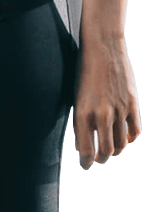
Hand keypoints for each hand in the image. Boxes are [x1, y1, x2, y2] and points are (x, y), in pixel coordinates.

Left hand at [73, 39, 141, 168]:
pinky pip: (134, 131)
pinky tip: (125, 138)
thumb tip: (86, 140)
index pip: (86, 149)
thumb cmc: (84, 68)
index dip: (86, 161)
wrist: (102, 46)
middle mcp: (101, 114)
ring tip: (110, 150)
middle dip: (101, 158)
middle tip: (98, 159)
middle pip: (106, 151)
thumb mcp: (76, 94)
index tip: (86, 165)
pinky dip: (130, 138)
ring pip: (120, 144)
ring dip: (116, 150)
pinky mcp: (132, 104)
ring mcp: (119, 110)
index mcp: (82, 112)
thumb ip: (82, 117)